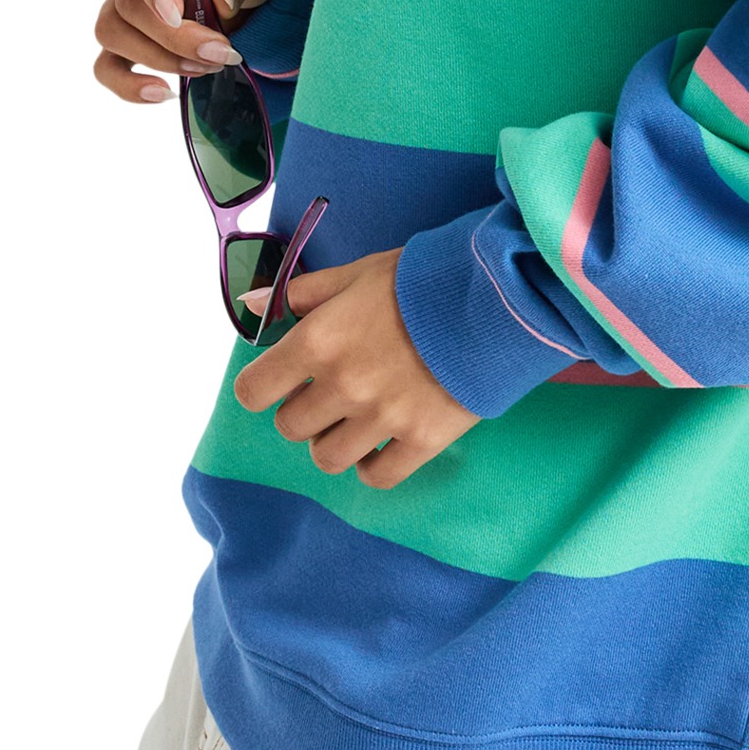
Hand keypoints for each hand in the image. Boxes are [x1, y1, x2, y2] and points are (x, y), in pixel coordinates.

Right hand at [93, 0, 282, 103]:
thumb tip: (222, 2)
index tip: (175, 14)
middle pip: (127, 4)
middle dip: (174, 38)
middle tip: (221, 53)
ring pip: (112, 33)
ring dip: (159, 59)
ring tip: (206, 66)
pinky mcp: (125, 35)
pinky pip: (107, 65)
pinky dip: (128, 86)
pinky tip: (163, 93)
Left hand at [233, 249, 479, 487]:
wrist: (496, 298)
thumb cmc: (421, 280)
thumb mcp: (358, 273)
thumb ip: (303, 293)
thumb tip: (252, 305)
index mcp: (318, 342)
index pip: (254, 390)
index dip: (263, 386)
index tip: (281, 380)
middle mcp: (342, 386)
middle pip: (290, 427)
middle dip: (303, 410)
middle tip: (329, 392)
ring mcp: (382, 419)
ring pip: (328, 457)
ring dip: (333, 441)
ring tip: (355, 419)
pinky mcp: (421, 440)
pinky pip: (377, 477)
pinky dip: (372, 465)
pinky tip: (382, 444)